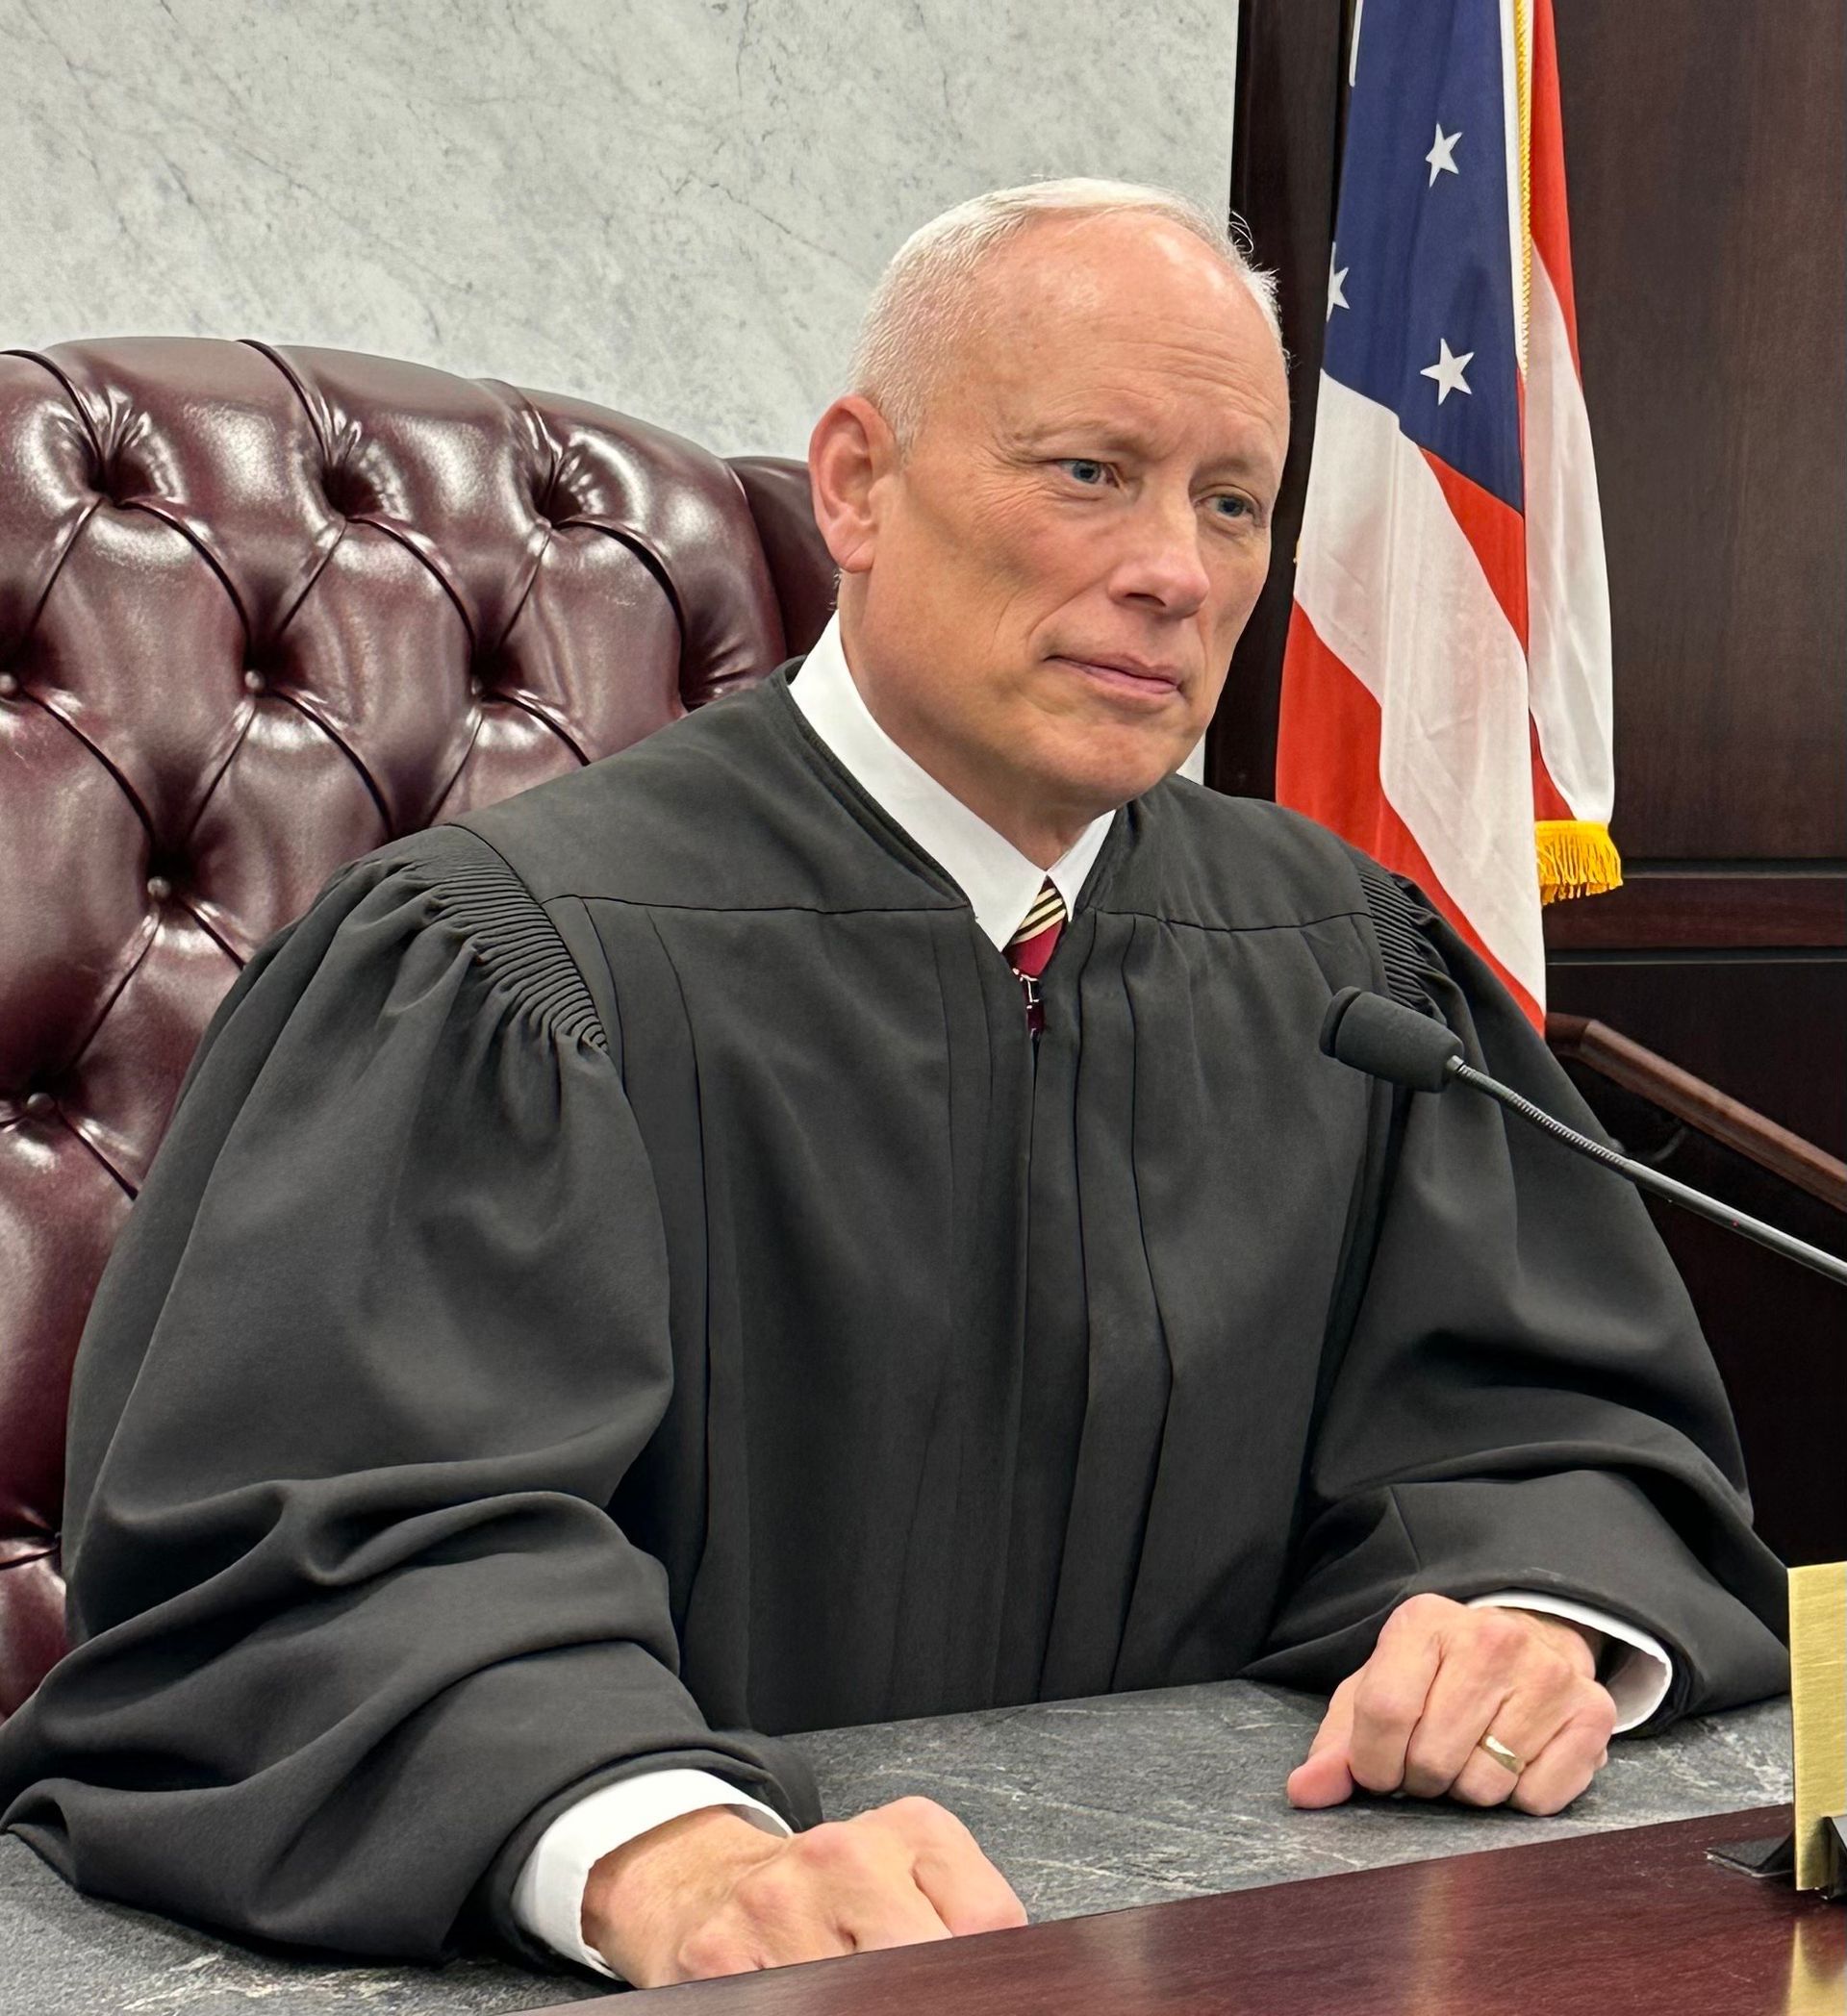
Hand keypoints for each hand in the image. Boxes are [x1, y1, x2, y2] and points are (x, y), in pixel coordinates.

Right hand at [581, 1794, 1028, 1986]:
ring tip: (849, 1986)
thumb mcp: (914, 1872)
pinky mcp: (721, 1957)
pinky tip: (808, 1995)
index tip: (977, 1988)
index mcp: (910, 1829)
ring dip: (855, 2000)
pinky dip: (805, 2006)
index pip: (987, 1920)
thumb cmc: (831, 1893)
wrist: (709, 1883)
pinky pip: (787, 2004)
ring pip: (850, 1993)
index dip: (990, 1975)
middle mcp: (842, 1854)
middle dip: (926, 1990)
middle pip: (920, 1962)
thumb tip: (1022, 1976)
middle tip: (917, 1993)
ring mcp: (778, 1905)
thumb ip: (969, 1914)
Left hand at [1286, 1594, 1616, 1816]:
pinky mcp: (1593, 1713)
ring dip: (1469, 1789)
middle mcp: (1491, 1637)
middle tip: (1432, 1759)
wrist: (1529, 1645)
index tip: (1380, 1770)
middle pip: (1433, 1758)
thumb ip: (1337, 1744)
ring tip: (1474, 1753)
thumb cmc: (1436, 1676)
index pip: (1384, 1711)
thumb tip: (1305, 1791)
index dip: (1373, 1763)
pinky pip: (1538, 1800)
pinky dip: (1520, 1797)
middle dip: (1422, 1779)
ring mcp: (1548, 1674)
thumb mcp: (1378, 1691)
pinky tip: (1516, 1759)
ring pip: (1485, 1787)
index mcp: (1424, 1622)